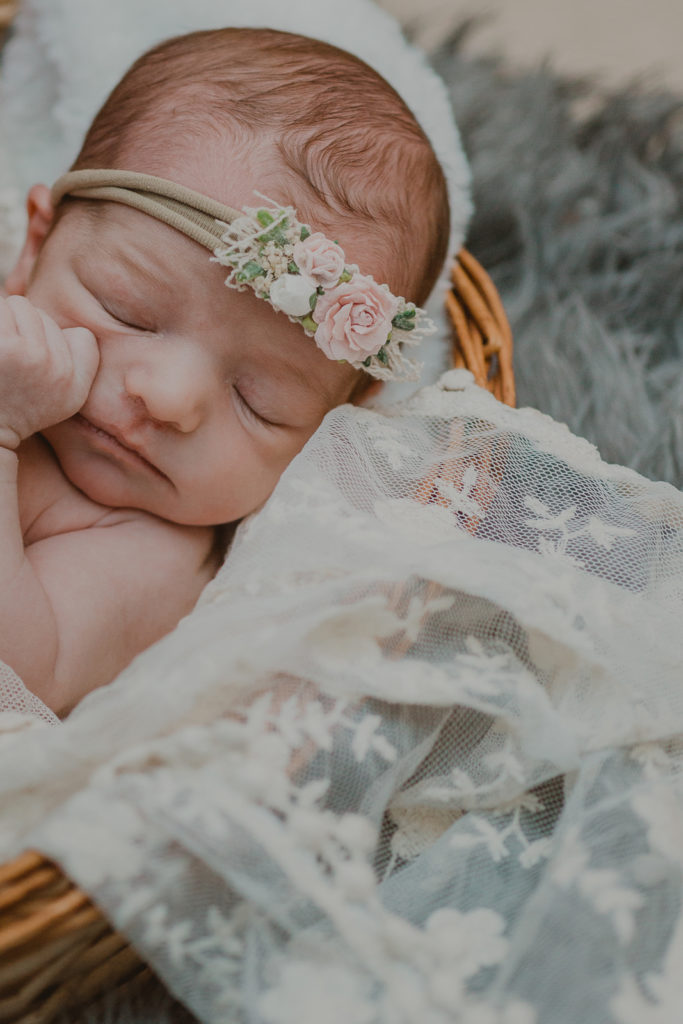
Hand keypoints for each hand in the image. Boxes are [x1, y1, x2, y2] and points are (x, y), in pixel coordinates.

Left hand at [0, 295, 98, 448]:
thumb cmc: (14, 407)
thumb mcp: (65, 400)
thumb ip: (82, 362)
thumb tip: (75, 329)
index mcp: (75, 386)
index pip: (81, 336)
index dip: (54, 343)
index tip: (35, 364)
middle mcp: (56, 371)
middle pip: (43, 316)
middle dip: (24, 327)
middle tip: (8, 357)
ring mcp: (28, 356)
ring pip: (19, 305)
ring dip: (4, 318)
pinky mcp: (2, 347)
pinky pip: (1, 305)